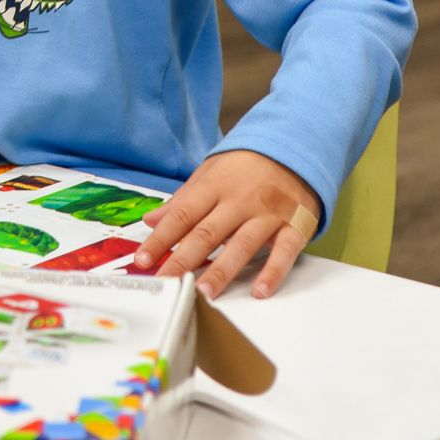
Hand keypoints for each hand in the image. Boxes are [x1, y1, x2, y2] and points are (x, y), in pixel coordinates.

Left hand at [135, 149, 317, 299]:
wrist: (296, 147)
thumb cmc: (246, 166)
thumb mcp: (210, 173)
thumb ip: (182, 199)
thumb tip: (151, 220)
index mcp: (215, 187)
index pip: (183, 215)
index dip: (161, 238)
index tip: (143, 259)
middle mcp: (240, 201)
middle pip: (208, 233)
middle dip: (184, 259)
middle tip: (167, 282)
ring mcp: (268, 214)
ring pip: (242, 245)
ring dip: (223, 270)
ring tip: (204, 292)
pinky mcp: (295, 225)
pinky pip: (284, 251)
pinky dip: (273, 272)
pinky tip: (259, 291)